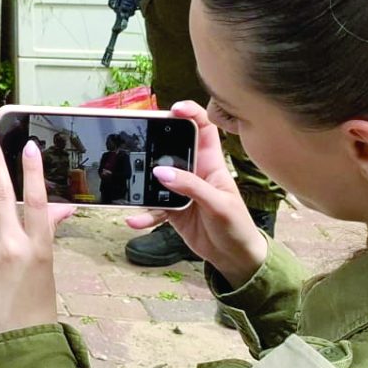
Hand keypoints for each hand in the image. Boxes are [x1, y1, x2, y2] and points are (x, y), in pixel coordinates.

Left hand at [0, 133, 77, 335]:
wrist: (17, 335)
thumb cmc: (39, 298)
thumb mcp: (49, 263)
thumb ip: (49, 228)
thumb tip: (65, 205)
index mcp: (38, 248)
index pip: (34, 202)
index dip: (32, 172)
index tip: (28, 146)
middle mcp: (11, 246)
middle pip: (1, 196)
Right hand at [122, 101, 268, 289]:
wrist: (234, 258)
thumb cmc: (237, 227)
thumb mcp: (219, 206)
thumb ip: (192, 187)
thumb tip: (161, 172)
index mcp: (211, 163)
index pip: (203, 128)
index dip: (191, 112)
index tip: (174, 110)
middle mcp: (193, 172)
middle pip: (170, 146)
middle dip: (153, 140)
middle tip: (136, 138)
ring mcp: (180, 190)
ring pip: (156, 176)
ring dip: (142, 180)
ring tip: (129, 184)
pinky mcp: (171, 209)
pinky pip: (152, 207)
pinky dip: (143, 214)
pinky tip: (133, 219)